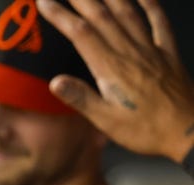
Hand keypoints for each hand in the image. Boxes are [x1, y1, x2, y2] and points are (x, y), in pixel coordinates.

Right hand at [37, 0, 193, 163]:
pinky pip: (159, 22)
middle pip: (102, 17)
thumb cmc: (145, 130)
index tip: (45, 1)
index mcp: (112, 69)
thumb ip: (81, 98)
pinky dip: (151, 4)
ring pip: (128, 13)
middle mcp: (131, 53)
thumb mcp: (107, 122)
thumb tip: (55, 81)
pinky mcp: (168, 53)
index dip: (61, 15)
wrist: (187, 132)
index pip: (81, 34)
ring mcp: (151, 50)